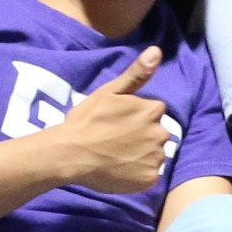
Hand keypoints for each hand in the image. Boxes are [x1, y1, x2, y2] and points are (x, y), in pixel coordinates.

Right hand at [45, 46, 170, 193]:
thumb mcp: (109, 92)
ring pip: (154, 155)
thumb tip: (157, 51)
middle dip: (141, 136)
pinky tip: (120, 170)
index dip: (135, 118)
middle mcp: (160, 133)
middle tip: (116, 141)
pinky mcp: (149, 180)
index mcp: (152, 110)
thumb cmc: (87, 121)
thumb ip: (137, 74)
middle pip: (156, 134)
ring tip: (117, 156)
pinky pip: (149, 175)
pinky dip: (138, 174)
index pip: (153, 113)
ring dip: (141, 155)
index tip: (117, 123)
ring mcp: (155, 158)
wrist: (70, 154)